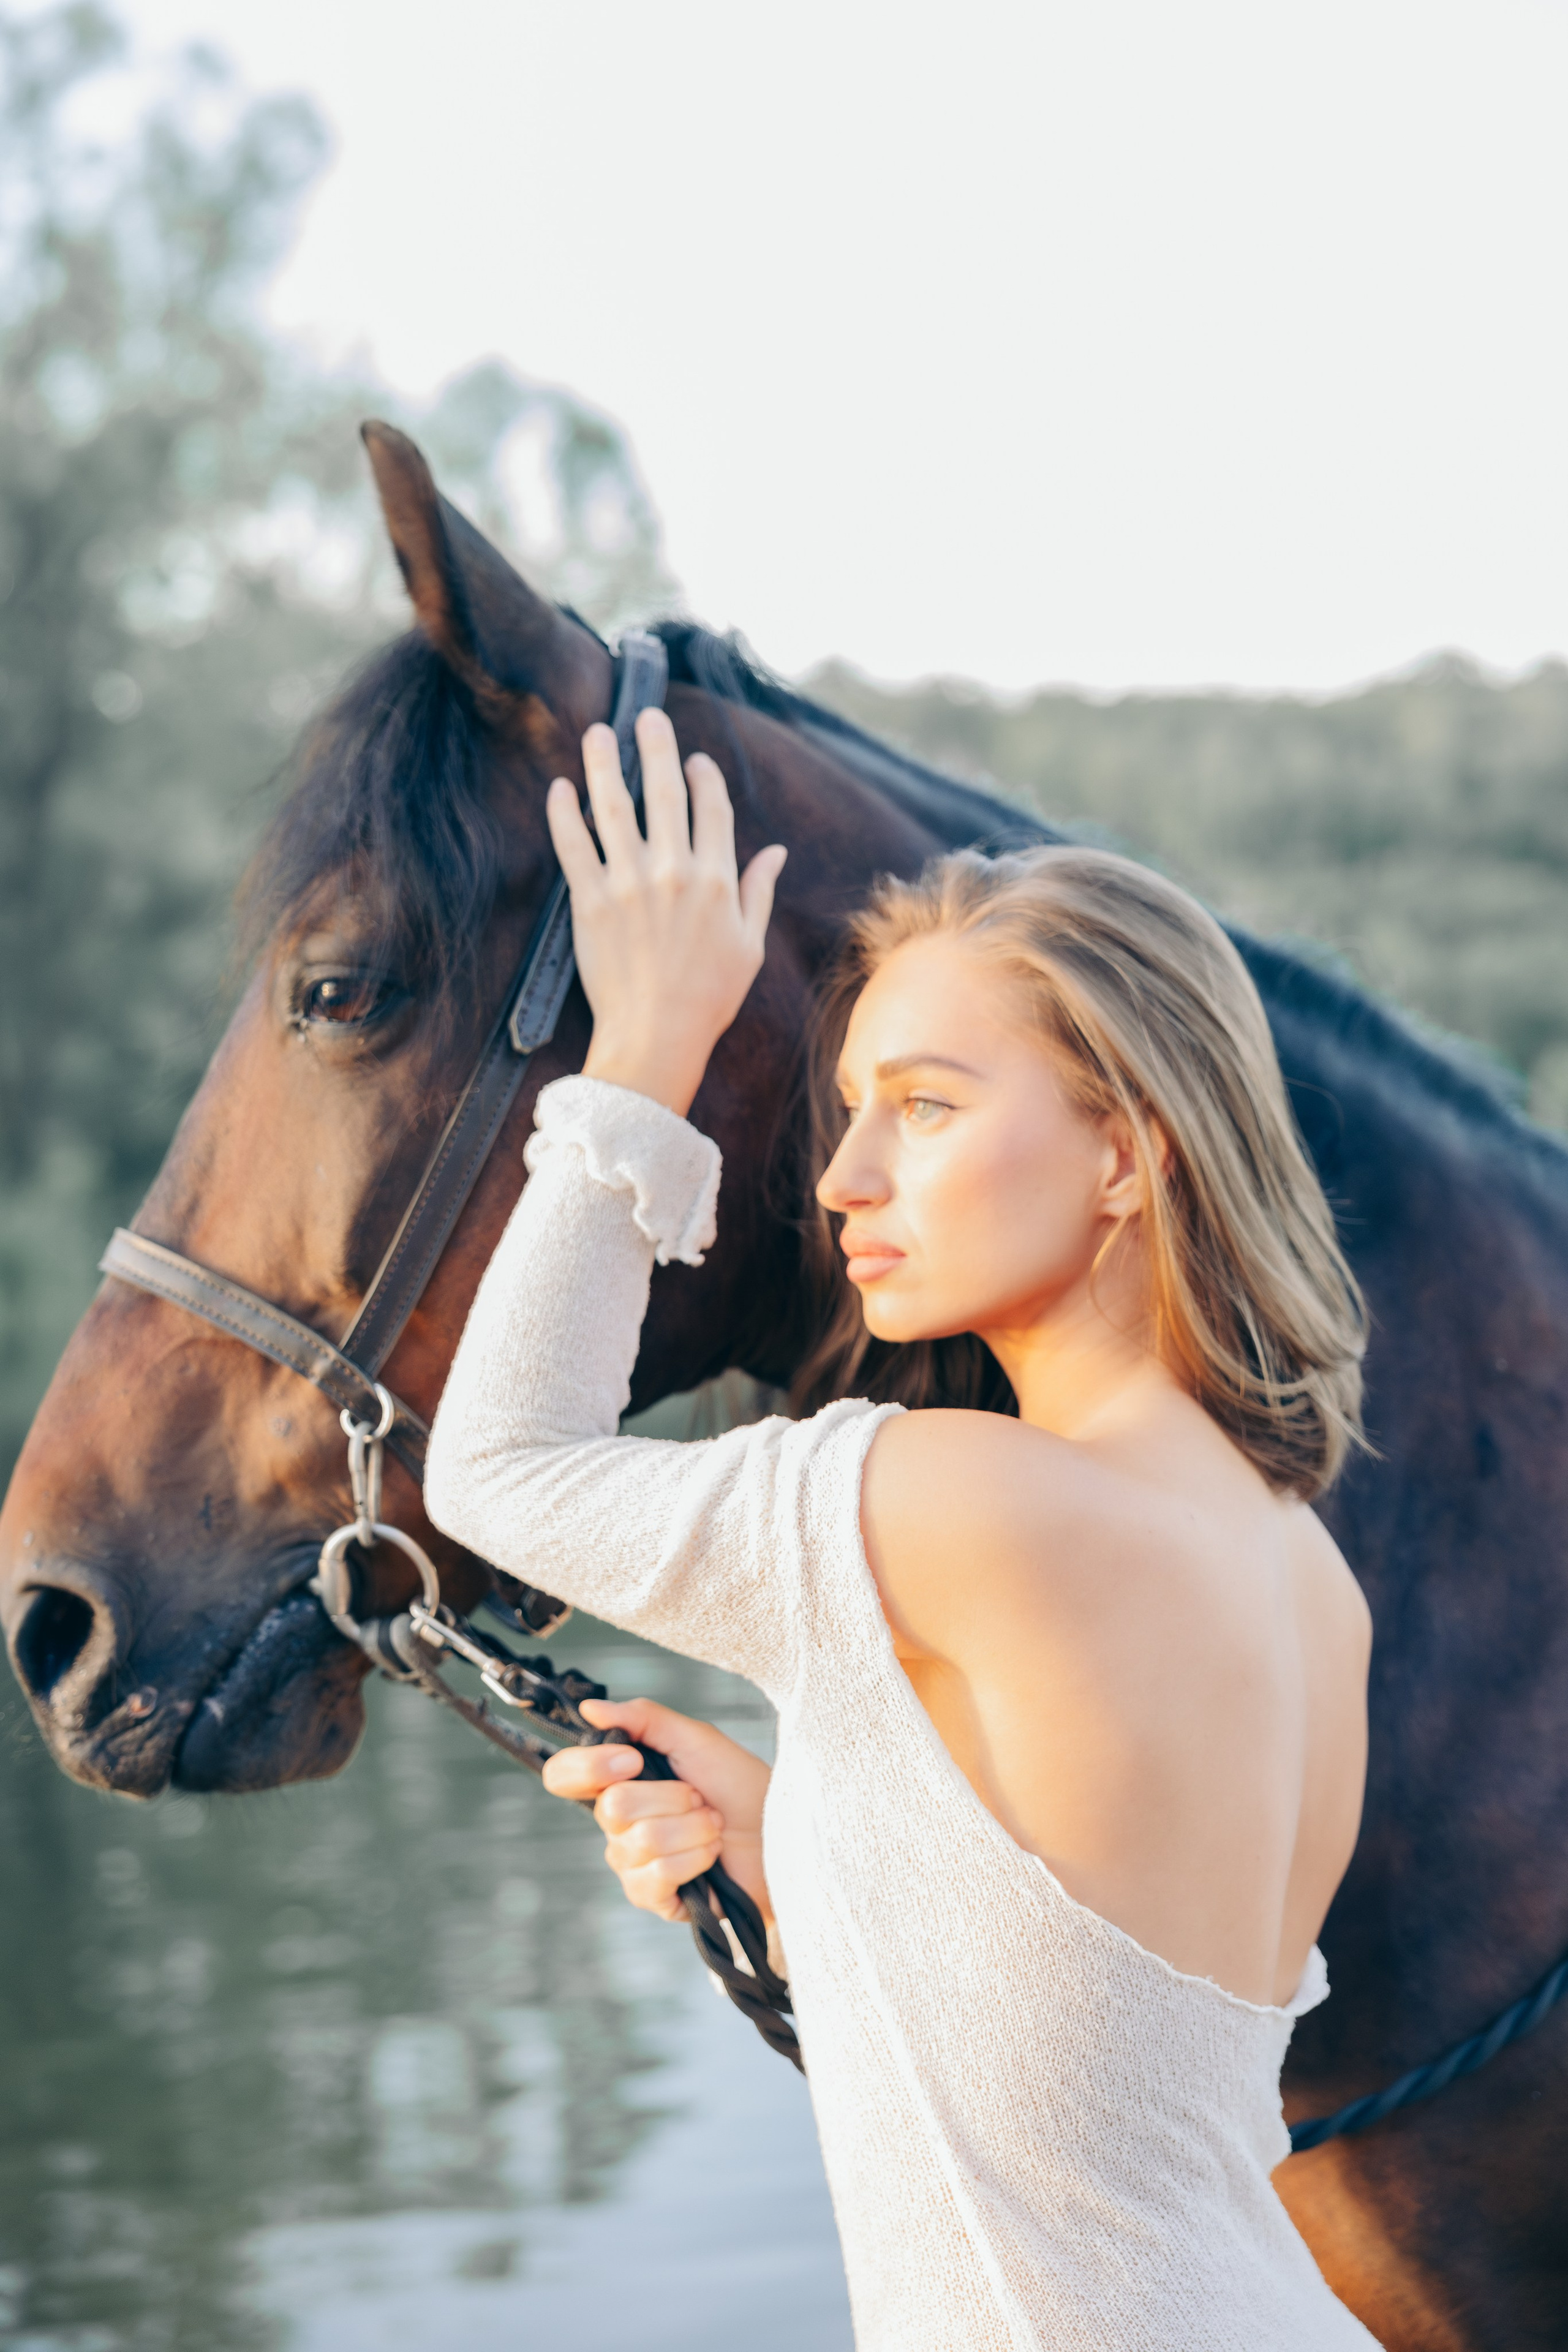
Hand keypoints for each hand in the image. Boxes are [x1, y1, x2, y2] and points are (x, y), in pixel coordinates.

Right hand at [540, 1696, 772, 1924]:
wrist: (781, 1833)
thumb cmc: (739, 1785)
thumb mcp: (695, 1739)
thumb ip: (643, 1719)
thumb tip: (590, 1710)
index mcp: (620, 1780)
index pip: (564, 1776)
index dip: (590, 1767)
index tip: (633, 1760)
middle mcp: (617, 1824)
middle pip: (611, 1808)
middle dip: (672, 1797)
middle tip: (699, 1798)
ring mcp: (631, 1863)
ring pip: (640, 1841)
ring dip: (692, 1828)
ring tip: (713, 1826)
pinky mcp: (652, 1897)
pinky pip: (656, 1875)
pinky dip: (695, 1858)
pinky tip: (711, 1857)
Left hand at [546, 710, 786, 1115]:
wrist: (657, 1037)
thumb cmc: (709, 998)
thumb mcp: (749, 944)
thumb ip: (758, 891)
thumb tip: (775, 852)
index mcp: (716, 879)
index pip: (711, 808)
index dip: (703, 776)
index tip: (693, 759)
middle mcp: (674, 871)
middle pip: (663, 791)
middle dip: (655, 746)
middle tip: (645, 717)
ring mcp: (629, 884)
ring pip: (613, 806)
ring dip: (603, 763)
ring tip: (596, 732)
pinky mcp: (590, 902)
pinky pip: (573, 845)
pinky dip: (564, 813)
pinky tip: (560, 788)